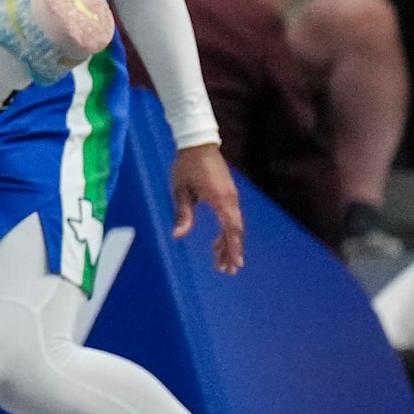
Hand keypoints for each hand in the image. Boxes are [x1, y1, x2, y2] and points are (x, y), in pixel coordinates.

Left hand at [169, 142, 245, 274]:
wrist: (198, 144)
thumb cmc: (186, 166)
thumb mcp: (180, 190)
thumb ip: (182, 214)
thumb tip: (177, 236)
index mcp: (221, 200)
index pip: (231, 229)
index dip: (232, 247)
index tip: (234, 263)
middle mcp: (231, 200)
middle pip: (235, 231)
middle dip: (232, 251)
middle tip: (226, 270)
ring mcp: (231, 197)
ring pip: (234, 226)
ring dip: (229, 244)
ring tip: (221, 262)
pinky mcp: (228, 194)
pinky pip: (231, 218)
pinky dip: (226, 232)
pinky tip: (218, 243)